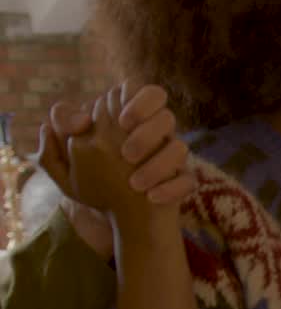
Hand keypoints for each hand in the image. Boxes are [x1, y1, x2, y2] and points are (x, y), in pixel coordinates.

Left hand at [37, 84, 192, 257]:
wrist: (119, 217)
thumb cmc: (94, 181)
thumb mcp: (66, 157)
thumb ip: (63, 129)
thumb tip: (82, 118)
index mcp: (131, 121)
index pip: (145, 92)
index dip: (138, 102)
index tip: (121, 122)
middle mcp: (155, 134)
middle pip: (166, 116)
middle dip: (147, 134)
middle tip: (126, 155)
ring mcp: (171, 158)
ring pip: (181, 147)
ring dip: (159, 164)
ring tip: (135, 184)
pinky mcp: (182, 181)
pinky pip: (188, 180)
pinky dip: (171, 188)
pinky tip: (152, 197)